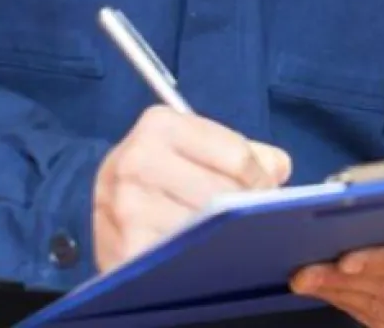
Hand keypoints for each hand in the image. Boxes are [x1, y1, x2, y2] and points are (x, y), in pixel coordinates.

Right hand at [93, 105, 290, 272]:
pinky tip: (202, 257)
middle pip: (223, 194)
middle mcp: (136, 159)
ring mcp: (126, 206)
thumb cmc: (159, 179)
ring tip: (231, 239)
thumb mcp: (196, 150)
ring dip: (225, 238)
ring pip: (204, 227)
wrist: (104, 214)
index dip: (259, 181)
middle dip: (246, 211)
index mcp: (159, 124)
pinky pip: (181, 257)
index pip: (237, 156)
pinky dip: (199, 259)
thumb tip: (279, 168)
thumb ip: (244, 153)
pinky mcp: (124, 247)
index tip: (264, 196)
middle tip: (254, 223)